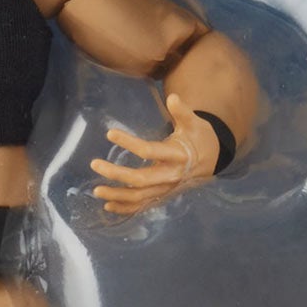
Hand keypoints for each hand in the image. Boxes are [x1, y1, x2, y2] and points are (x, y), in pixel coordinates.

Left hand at [90, 92, 221, 215]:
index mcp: (177, 155)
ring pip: (139, 197)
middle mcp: (170, 175)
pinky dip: (125, 208)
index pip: (150, 151)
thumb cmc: (198, 137)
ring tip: (96, 190)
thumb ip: (182, 111)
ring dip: (117, 196)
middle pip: (140, 179)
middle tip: (94, 164)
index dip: (129, 142)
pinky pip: (142, 206)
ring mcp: (166, 189)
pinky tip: (108, 205)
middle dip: (116, 174)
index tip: (110, 133)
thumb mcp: (194, 123)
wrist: (211, 159)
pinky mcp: (162, 196)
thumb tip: (173, 97)